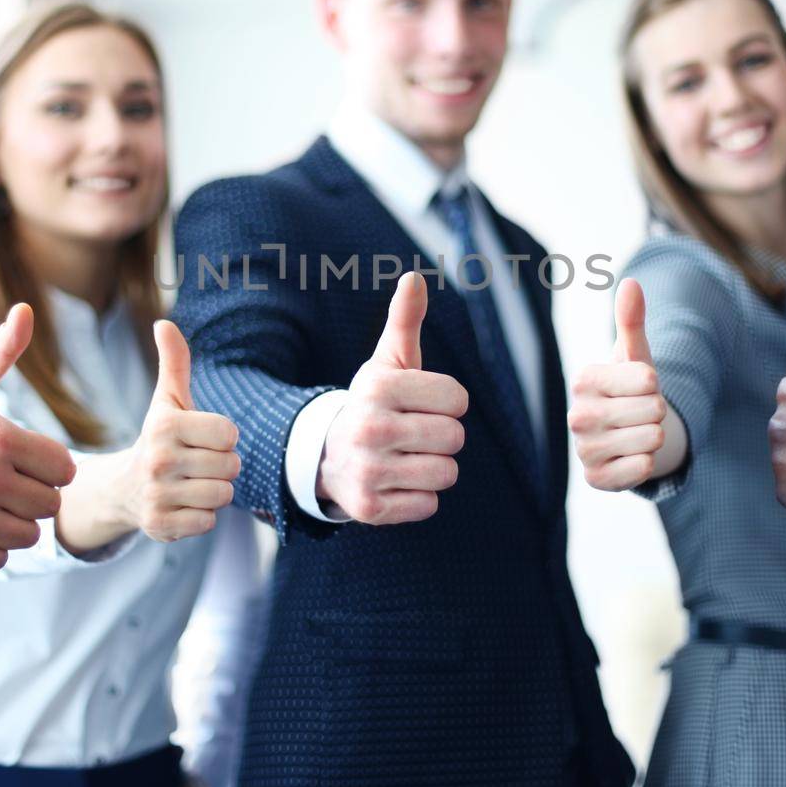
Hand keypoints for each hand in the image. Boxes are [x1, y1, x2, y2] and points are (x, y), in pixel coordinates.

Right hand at [0, 304, 77, 570]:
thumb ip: (3, 349)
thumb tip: (27, 310)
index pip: (64, 468)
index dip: (49, 462)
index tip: (25, 454)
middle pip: (51, 502)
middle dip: (34, 490)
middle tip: (7, 477)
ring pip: (31, 533)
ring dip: (17, 518)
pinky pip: (3, 556)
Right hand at [102, 320, 240, 543]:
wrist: (122, 488)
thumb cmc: (159, 438)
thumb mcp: (167, 400)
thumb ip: (174, 362)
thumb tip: (164, 322)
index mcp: (165, 426)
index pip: (229, 434)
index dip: (222, 438)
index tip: (201, 438)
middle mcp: (158, 460)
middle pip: (231, 466)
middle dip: (221, 465)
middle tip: (196, 463)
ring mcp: (157, 495)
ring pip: (223, 495)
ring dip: (214, 491)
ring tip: (190, 482)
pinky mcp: (160, 525)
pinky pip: (208, 522)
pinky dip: (201, 515)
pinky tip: (182, 504)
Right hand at [317, 272, 467, 523]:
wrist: (327, 456)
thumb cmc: (374, 403)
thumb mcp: (388, 361)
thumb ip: (405, 320)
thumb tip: (413, 277)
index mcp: (377, 387)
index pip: (458, 399)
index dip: (448, 403)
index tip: (420, 404)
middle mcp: (368, 428)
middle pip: (454, 437)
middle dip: (442, 436)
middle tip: (413, 434)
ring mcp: (366, 471)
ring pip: (446, 473)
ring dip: (434, 467)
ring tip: (406, 458)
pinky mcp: (369, 508)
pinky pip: (429, 504)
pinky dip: (419, 497)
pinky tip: (395, 482)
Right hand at [568, 279, 669, 490]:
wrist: (626, 433)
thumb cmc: (630, 388)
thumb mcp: (634, 354)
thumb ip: (632, 320)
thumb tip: (631, 283)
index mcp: (584, 379)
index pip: (647, 378)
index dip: (655, 383)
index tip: (641, 386)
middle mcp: (577, 415)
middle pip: (653, 410)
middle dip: (658, 411)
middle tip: (641, 412)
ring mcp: (584, 448)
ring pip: (650, 440)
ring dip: (655, 437)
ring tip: (638, 432)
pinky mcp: (595, 478)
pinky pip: (640, 469)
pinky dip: (647, 463)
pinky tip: (634, 455)